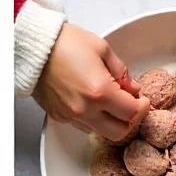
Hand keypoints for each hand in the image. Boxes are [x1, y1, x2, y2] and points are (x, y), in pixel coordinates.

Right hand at [34, 22, 149, 142]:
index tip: (143, 100)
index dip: (142, 107)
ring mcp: (71, 116)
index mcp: (100, 92)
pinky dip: (93, 119)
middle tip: (131, 107)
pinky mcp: (59, 117)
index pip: (132, 113)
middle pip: (119, 132)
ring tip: (110, 103)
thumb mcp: (102, 49)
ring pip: (101, 132)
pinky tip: (92, 104)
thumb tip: (133, 88)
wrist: (33, 46)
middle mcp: (86, 109)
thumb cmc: (64, 43)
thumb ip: (122, 72)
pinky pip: (82, 126)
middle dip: (129, 121)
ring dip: (110, 121)